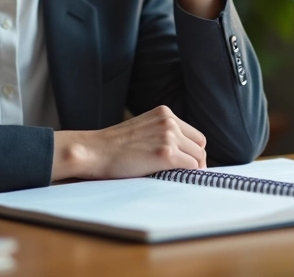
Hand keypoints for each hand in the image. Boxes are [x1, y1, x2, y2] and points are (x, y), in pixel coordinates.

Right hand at [53, 106, 206, 180]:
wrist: (93, 151)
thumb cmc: (113, 146)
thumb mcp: (142, 129)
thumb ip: (161, 134)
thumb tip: (184, 154)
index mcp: (164, 113)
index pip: (194, 134)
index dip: (192, 151)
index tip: (187, 164)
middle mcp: (169, 122)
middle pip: (200, 145)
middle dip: (195, 161)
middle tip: (184, 175)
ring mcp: (168, 137)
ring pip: (198, 157)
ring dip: (190, 170)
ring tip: (176, 178)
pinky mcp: (166, 154)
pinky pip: (191, 167)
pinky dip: (186, 176)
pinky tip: (173, 180)